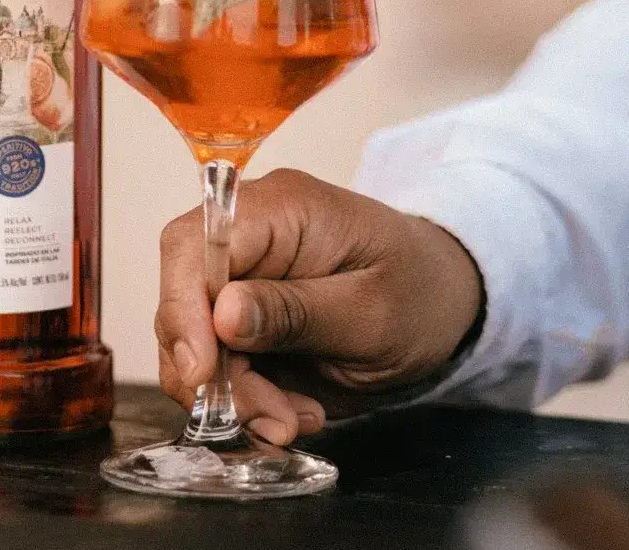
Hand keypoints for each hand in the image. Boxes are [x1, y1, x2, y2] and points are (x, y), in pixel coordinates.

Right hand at [156, 168, 482, 444]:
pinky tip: (290, 409)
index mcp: (278, 208)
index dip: (183, 306)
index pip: (194, 243)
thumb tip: (221, 314)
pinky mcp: (241, 313)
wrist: (445, 304)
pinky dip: (245, 397)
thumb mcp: (371, 313)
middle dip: (212, 368)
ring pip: (193, 338)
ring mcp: (241, 274)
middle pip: (184, 295)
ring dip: (232, 392)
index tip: (201, 371)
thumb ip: (295, 312)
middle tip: (267, 416)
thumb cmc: (420, 293)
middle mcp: (245, 234)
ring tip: (291, 419)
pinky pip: (217, 360)